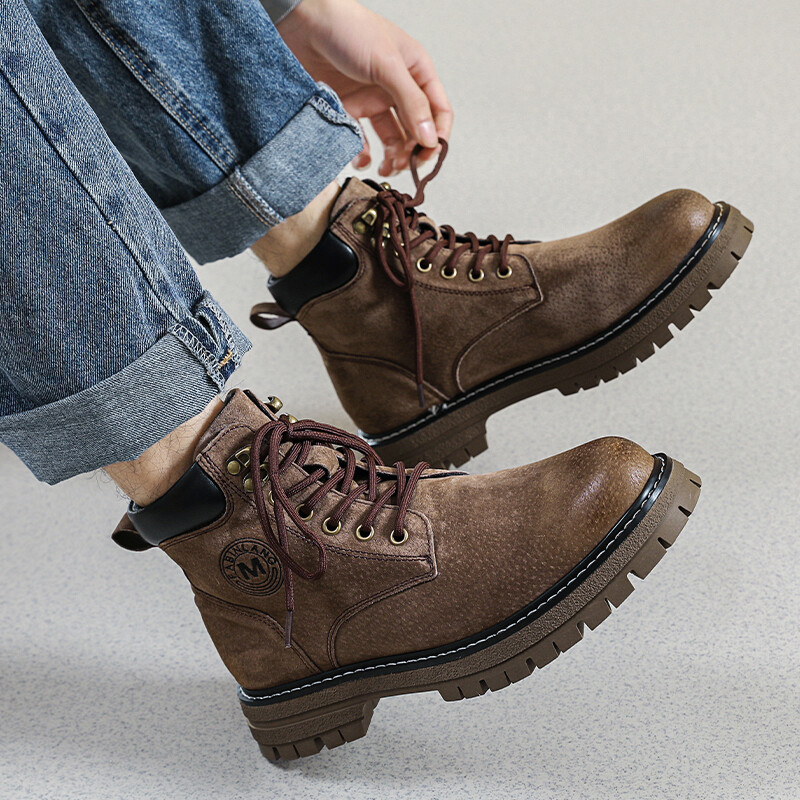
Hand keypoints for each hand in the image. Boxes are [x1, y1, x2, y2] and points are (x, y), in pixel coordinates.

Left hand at [276, 0, 452, 175]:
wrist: (301, 22)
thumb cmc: (348, 29)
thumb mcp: (387, 64)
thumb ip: (411, 102)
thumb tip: (431, 138)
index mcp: (415, 71)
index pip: (439, 111)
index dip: (438, 136)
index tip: (428, 157)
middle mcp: (397, 88)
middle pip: (416, 130)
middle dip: (413, 152)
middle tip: (404, 167)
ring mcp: (373, 99)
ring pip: (391, 139)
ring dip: (392, 158)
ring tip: (386, 169)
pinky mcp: (350, 108)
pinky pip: (362, 139)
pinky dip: (363, 153)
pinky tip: (361, 158)